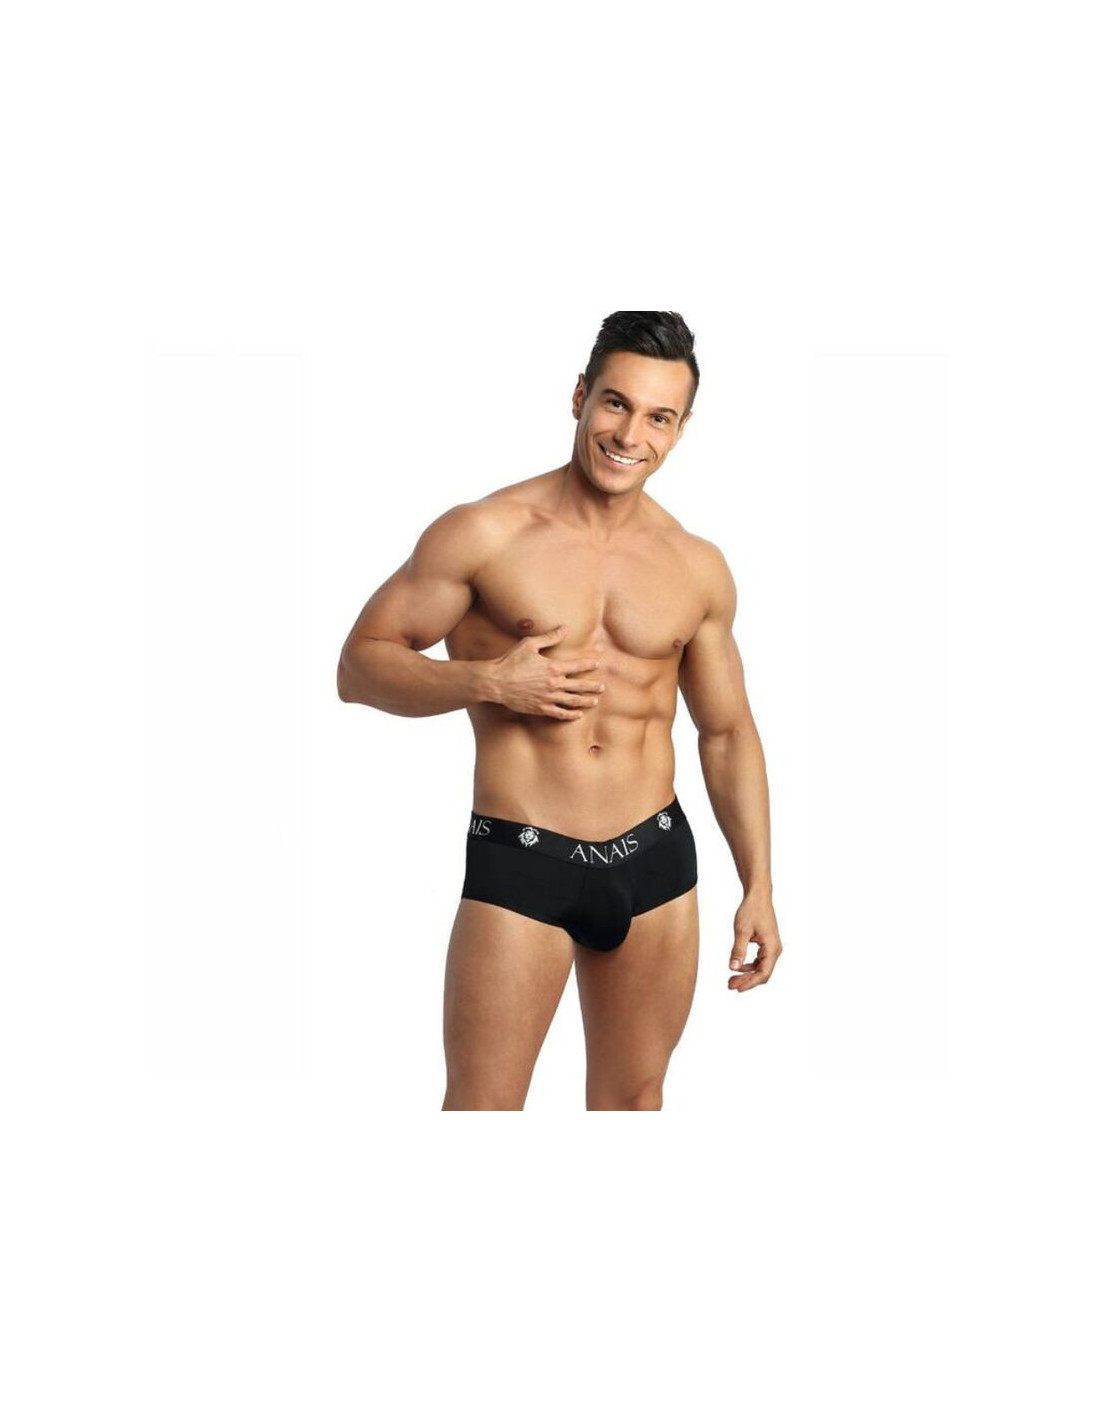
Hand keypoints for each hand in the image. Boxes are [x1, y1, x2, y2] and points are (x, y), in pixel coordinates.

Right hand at [488, 623, 605, 720]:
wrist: (495, 682)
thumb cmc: (511, 661)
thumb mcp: (530, 645)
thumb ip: (550, 637)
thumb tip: (565, 628)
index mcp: (553, 667)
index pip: (577, 666)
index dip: (588, 664)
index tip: (597, 663)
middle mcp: (554, 684)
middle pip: (579, 686)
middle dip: (592, 686)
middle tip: (602, 687)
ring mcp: (548, 698)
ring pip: (572, 701)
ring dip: (585, 701)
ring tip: (594, 701)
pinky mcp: (540, 709)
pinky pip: (559, 714)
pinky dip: (570, 715)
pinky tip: (577, 715)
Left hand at [729, 894, 782, 990]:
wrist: (758, 896)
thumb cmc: (751, 910)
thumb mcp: (741, 931)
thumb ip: (738, 950)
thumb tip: (733, 967)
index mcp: (772, 947)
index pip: (763, 973)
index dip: (750, 983)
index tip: (737, 988)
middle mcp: (775, 949)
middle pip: (762, 973)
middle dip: (746, 981)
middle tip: (730, 985)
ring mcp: (772, 947)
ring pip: (761, 968)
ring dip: (747, 975)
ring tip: (731, 979)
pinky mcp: (767, 945)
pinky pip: (760, 961)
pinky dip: (749, 966)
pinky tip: (737, 967)